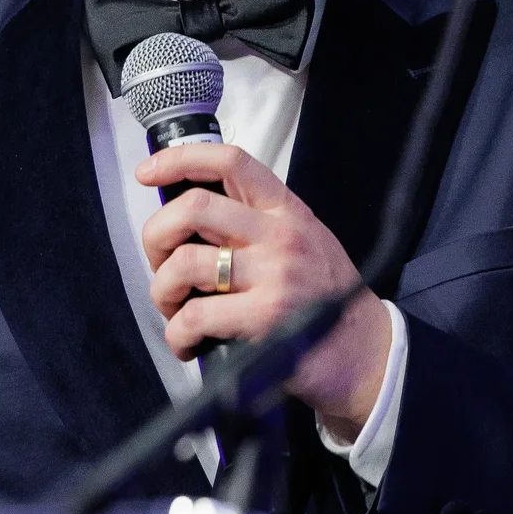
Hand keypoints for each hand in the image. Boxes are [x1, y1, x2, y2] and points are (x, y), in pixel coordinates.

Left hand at [137, 140, 391, 437]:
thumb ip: (255, 225)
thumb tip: (186, 218)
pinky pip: (194, 316)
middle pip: (193, 208)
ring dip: (163, 291)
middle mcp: (281, 236)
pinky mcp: (266, 317)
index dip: (180, 159)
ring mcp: (275, 275)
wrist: (365, 354)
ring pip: (185, 263)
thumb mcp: (302, 242)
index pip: (230, 162)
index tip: (147, 172)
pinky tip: (187, 342)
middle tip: (159, 264)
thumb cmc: (325, 300)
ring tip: (175, 310)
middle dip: (156, 237)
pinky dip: (177, 334)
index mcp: (286, 211)